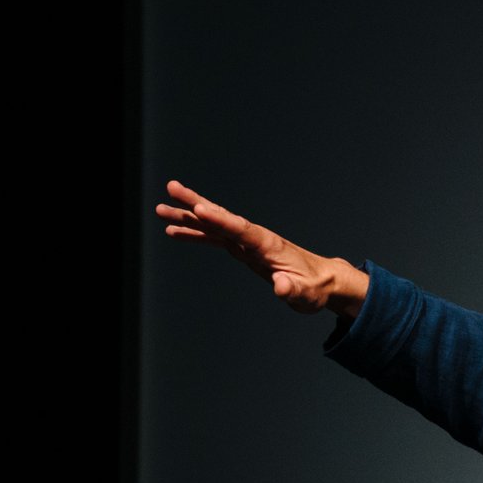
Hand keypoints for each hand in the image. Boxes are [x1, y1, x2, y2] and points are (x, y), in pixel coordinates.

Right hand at [156, 180, 369, 317]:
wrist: (322, 281)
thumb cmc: (315, 288)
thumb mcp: (306, 294)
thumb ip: (292, 290)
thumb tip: (280, 287)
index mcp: (269, 245)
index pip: (241, 229)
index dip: (220, 219)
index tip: (199, 208)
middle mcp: (255, 238)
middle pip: (222, 217)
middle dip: (196, 203)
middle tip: (171, 188)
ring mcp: (247, 242)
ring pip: (214, 225)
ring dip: (188, 217)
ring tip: (160, 210)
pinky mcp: (243, 249)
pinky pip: (214, 238)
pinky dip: (195, 234)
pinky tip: (174, 231)